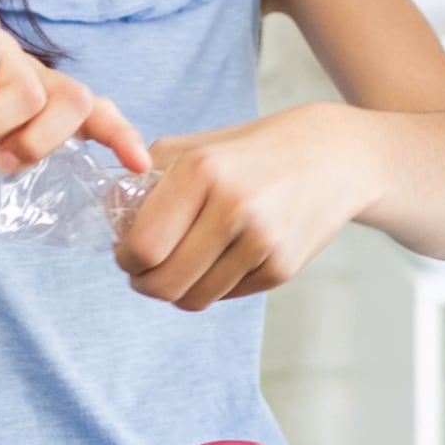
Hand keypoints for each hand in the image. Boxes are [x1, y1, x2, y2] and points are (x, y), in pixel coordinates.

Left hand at [111, 106, 376, 309]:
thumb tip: (109, 214)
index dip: (125, 258)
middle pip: (163, 283)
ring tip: (181, 266)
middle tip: (144, 271)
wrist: (335, 157)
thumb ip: (148, 177)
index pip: (142, 247)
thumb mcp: (198, 146)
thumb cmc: (255, 150)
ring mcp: (262, 242)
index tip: (126, 251)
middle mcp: (233, 207)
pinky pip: (227, 296)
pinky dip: (213, 285)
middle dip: (144, 283)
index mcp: (203, 171)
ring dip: (177, 290)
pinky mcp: (282, 268)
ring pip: (194, 298)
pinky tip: (220, 259)